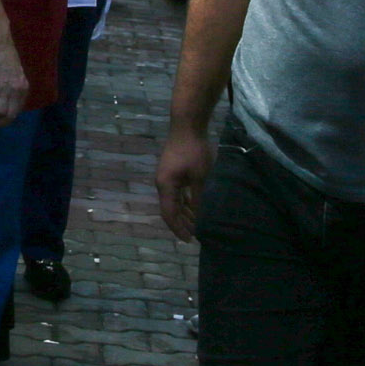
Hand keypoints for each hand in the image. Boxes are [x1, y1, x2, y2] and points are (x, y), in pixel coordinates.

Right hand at [0, 55, 30, 126]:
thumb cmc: (7, 57)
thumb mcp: (17, 75)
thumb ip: (13, 89)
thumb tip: (5, 100)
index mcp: (23, 88)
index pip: (18, 110)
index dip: (9, 117)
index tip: (3, 119)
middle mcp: (15, 92)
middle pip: (9, 115)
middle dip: (1, 122)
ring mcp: (3, 90)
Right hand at [154, 123, 212, 240]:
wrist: (187, 125)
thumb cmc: (194, 151)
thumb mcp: (200, 177)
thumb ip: (199, 198)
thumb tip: (202, 217)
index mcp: (165, 186)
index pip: (169, 214)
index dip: (179, 229)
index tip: (190, 240)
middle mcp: (162, 183)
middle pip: (170, 209)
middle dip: (182, 223)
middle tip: (196, 235)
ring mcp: (166, 176)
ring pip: (174, 201)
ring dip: (184, 213)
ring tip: (197, 224)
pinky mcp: (172, 170)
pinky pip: (177, 192)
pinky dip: (185, 201)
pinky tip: (195, 206)